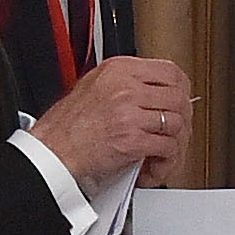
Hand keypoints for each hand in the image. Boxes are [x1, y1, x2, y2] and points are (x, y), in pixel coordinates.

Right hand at [26, 53, 191, 183]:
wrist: (53, 151)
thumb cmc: (68, 125)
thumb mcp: (95, 85)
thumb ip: (125, 82)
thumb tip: (156, 89)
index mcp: (118, 70)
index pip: (170, 71)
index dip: (181, 89)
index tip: (180, 101)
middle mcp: (126, 88)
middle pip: (178, 98)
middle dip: (181, 119)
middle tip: (174, 132)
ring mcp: (129, 113)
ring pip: (176, 123)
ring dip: (174, 142)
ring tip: (163, 151)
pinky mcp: (132, 140)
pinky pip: (167, 147)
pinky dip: (166, 160)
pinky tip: (154, 164)